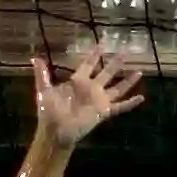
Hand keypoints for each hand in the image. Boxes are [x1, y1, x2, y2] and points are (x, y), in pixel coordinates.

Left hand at [34, 40, 148, 145]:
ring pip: (117, 88)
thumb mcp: (44, 90)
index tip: (102, 45)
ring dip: (128, 81)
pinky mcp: (104, 112)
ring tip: (139, 72)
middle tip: (125, 52)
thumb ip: (42, 74)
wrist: (56, 132)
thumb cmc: (49, 112)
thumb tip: (35, 57)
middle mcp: (91, 89)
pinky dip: (131, 103)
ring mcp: (99, 100)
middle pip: (106, 73)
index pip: (88, 65)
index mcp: (77, 81)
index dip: (94, 55)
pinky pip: (120, 107)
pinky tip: (141, 98)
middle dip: (115, 63)